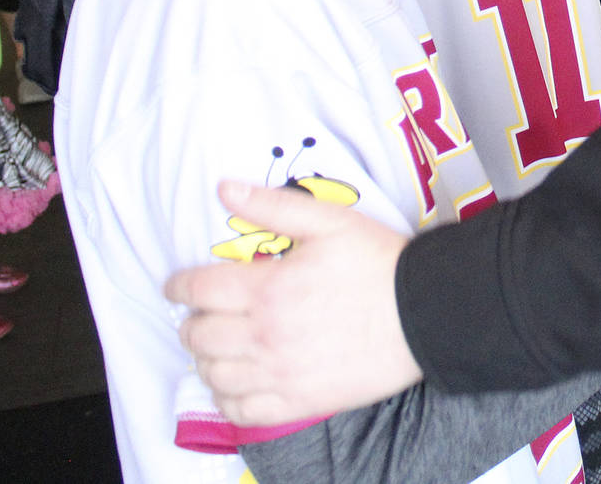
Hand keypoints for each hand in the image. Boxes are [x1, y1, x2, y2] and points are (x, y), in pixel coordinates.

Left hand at [165, 180, 419, 425]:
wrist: (424, 314)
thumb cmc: (379, 264)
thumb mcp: (330, 221)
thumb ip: (273, 206)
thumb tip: (226, 189)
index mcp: (268, 289)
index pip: (200, 289)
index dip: (179, 286)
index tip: (176, 286)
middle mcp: (264, 336)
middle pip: (199, 335)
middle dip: (190, 321)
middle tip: (199, 314)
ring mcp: (279, 374)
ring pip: (215, 375)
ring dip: (205, 359)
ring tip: (214, 348)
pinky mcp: (298, 402)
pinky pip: (243, 411)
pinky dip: (227, 399)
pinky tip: (233, 384)